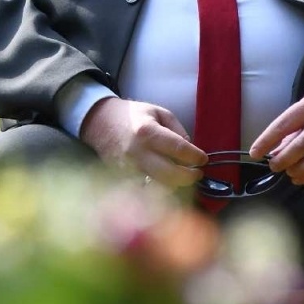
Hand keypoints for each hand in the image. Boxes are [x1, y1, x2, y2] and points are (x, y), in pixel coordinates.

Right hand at [80, 97, 206, 187]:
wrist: (100, 122)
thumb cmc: (132, 115)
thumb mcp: (158, 112)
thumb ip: (178, 130)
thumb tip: (190, 150)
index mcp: (148, 132)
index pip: (179, 150)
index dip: (196, 157)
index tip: (203, 159)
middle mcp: (138, 153)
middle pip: (171, 175)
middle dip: (190, 177)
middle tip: (197, 173)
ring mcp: (129, 169)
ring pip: (159, 188)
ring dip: (175, 185)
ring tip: (181, 178)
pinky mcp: (122, 179)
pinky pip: (145, 191)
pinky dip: (158, 191)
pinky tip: (165, 184)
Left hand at [249, 83, 303, 185]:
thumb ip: (293, 125)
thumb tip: (275, 150)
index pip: (283, 126)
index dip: (266, 141)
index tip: (254, 153)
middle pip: (300, 146)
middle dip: (282, 160)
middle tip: (272, 166)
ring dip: (297, 170)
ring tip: (287, 171)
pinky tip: (300, 177)